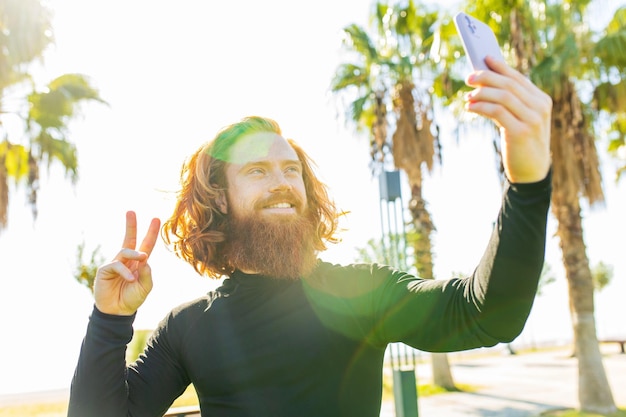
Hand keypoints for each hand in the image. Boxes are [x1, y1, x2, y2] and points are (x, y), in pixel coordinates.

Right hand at [94, 211, 160, 315]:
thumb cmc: (132, 299)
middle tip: (131, 211)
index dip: (151, 233)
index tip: (156, 219)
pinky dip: (124, 271)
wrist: (117, 312)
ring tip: (143, 257)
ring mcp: (115, 264)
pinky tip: (129, 279)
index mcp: (138, 263)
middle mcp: (127, 261)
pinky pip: (116, 265)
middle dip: (131, 225)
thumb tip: (145, 258)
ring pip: (125, 250)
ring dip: (135, 253)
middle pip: (130, 239)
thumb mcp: (145, 287)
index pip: (146, 245)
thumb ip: (147, 274)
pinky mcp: (105, 270)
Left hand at [465, 56, 551, 182]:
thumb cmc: (522, 142)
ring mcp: (532, 120)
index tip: (485, 58)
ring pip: (503, 96)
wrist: (532, 171)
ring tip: (468, 96)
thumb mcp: (520, 119)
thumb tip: (485, 82)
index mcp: (541, 100)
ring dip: (482, 93)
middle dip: (487, 77)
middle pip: (509, 84)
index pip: (518, 78)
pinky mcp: (521, 132)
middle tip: (469, 77)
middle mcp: (540, 107)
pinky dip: (481, 107)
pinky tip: (470, 108)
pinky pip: (497, 112)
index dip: (501, 67)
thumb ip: (510, 102)